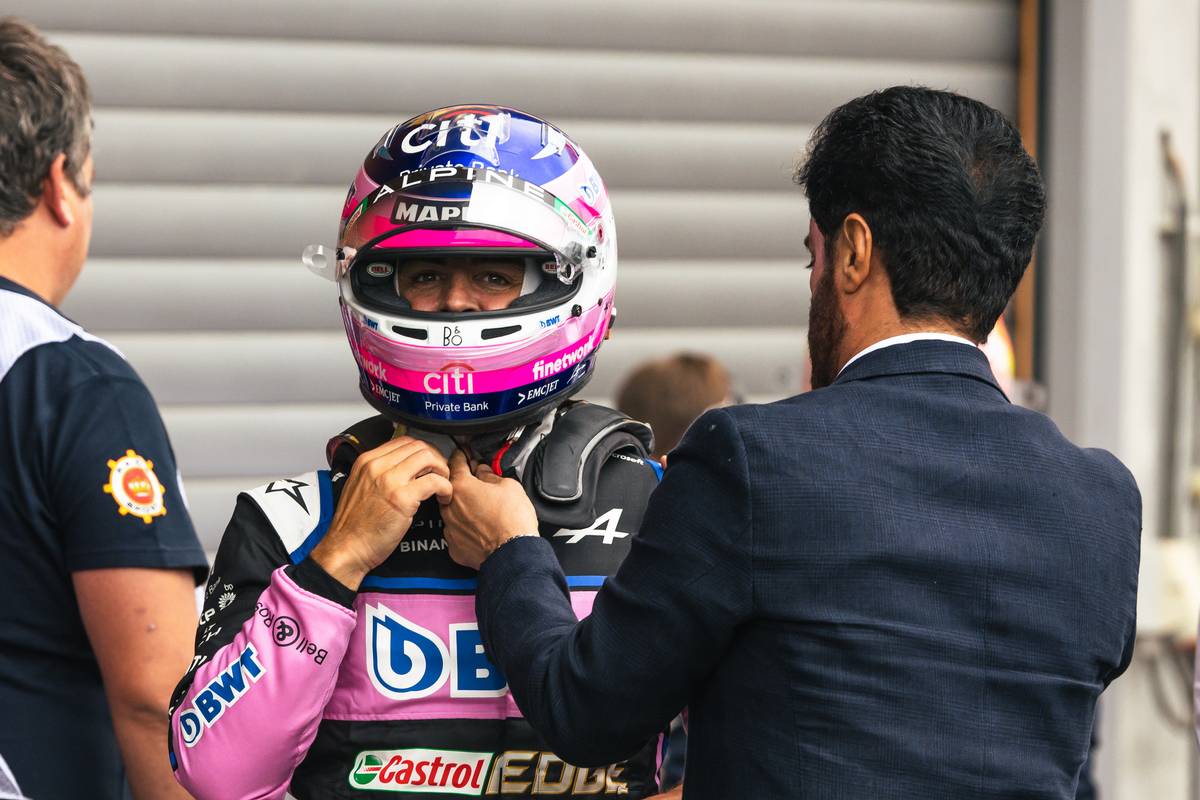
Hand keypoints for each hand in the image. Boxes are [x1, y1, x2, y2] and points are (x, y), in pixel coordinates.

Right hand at [312, 436, 451, 589]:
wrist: (346, 548)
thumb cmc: (355, 526)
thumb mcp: (360, 488)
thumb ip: (378, 473)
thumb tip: (402, 466)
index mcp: (366, 462)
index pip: (403, 441)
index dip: (422, 450)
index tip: (429, 463)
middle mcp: (377, 466)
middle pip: (418, 446)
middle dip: (435, 458)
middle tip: (440, 474)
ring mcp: (389, 481)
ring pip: (428, 457)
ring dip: (442, 470)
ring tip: (443, 485)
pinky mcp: (402, 498)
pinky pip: (434, 481)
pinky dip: (445, 487)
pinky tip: (443, 497)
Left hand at [439, 449, 538, 569]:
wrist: (514, 553)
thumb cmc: (513, 521)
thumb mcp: (509, 485)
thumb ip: (491, 475)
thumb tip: (484, 472)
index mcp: (462, 486)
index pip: (456, 461)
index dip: (463, 454)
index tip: (466, 454)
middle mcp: (450, 506)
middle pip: (452, 488)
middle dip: (465, 484)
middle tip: (481, 485)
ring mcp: (450, 528)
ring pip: (453, 510)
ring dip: (464, 507)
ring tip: (485, 510)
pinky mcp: (454, 546)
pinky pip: (457, 531)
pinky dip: (466, 529)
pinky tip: (481, 529)